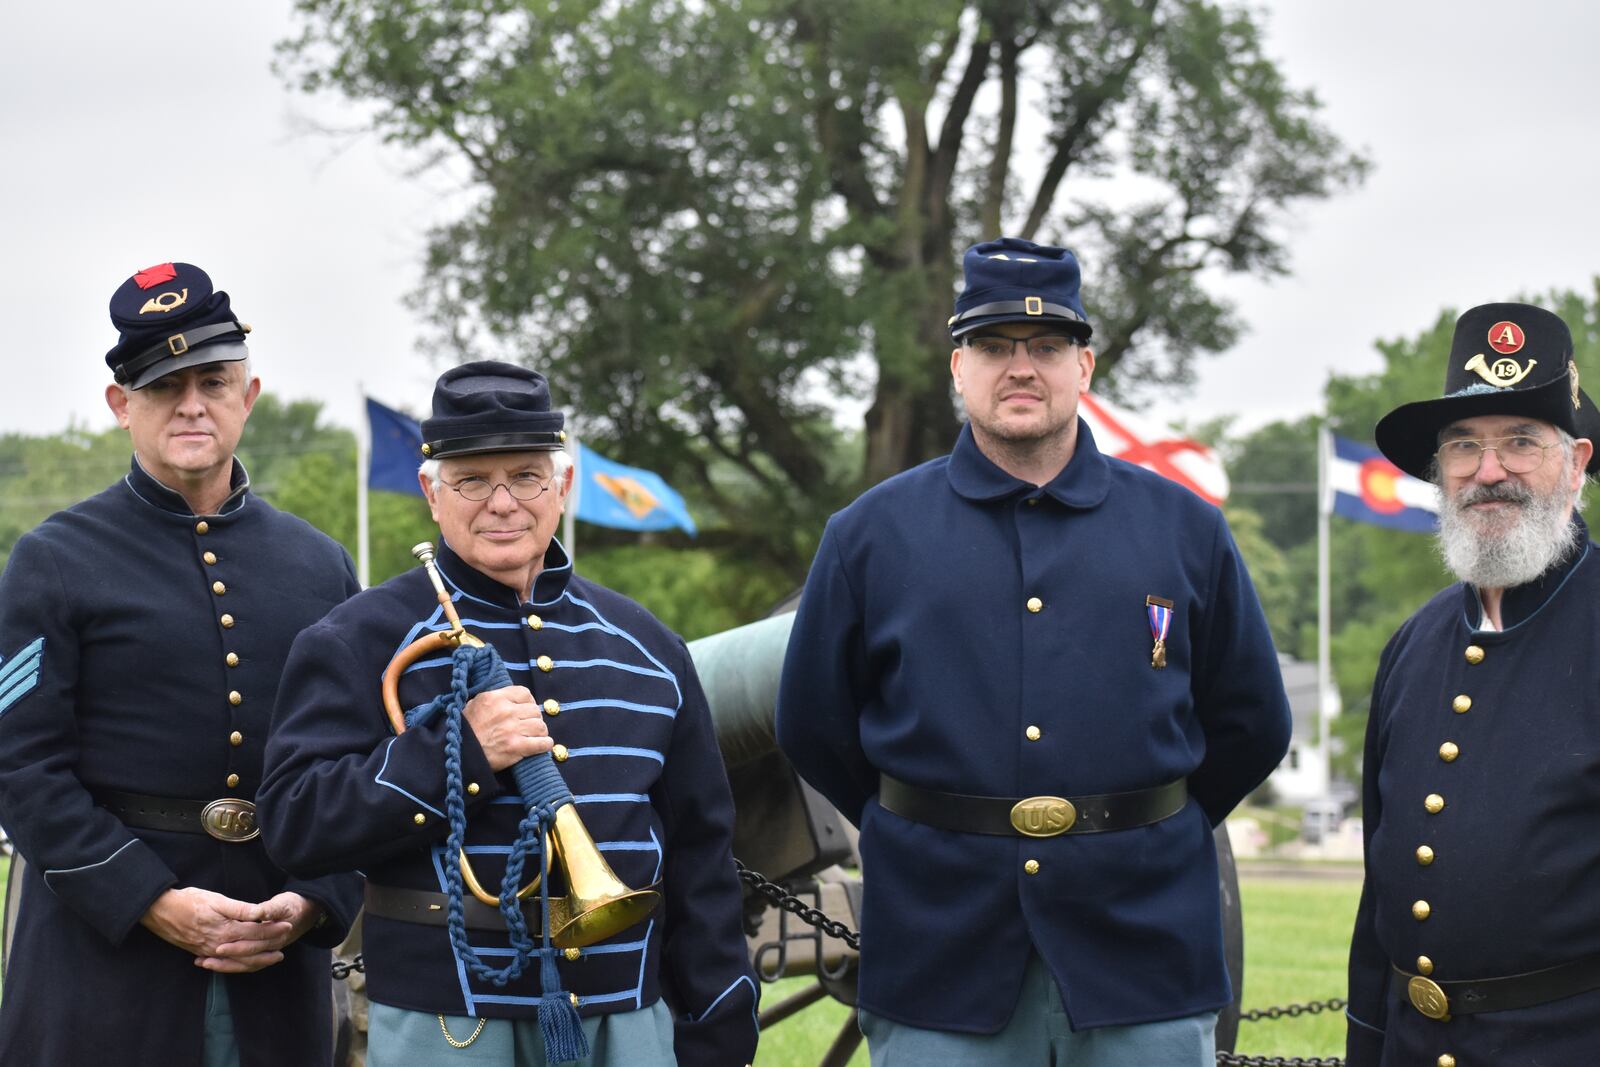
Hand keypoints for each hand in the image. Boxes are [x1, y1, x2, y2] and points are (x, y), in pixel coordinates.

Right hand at [142, 887, 319, 972]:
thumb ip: (240, 909)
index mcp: (226, 929)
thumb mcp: (217, 900)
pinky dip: (237, 966)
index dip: (273, 930)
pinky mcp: (201, 953)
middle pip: (251, 949)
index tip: (288, 925)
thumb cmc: (190, 901)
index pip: (256, 933)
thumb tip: (261, 913)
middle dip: (269, 947)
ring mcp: (210, 951)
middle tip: (285, 944)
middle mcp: (219, 944)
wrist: (160, 911)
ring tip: (272, 958)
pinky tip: (245, 965)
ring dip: (257, 961)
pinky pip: (224, 964)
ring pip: (238, 961)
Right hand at [463, 684, 551, 770]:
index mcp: (495, 698)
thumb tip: (508, 697)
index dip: (528, 702)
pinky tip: (543, 745)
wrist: (458, 753)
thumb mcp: (474, 705)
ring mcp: (512, 729)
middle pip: (535, 710)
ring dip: (540, 732)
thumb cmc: (464, 730)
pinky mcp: (516, 747)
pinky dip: (545, 744)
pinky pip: (542, 743)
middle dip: (534, 718)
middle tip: (529, 726)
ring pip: (540, 726)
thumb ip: (492, 699)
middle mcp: (506, 711)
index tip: (526, 709)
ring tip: (535, 736)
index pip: (524, 693)